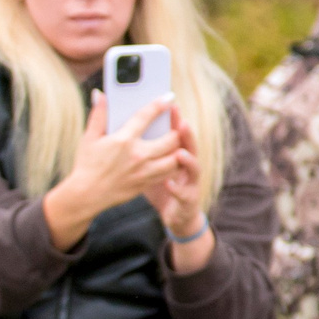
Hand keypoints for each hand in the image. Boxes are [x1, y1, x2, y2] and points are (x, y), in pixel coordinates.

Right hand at [42, 92, 184, 250]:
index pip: (146, 116)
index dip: (159, 104)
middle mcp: (137, 155)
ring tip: (175, 141)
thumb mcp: (89, 138)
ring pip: (175, 157)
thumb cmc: (87, 164)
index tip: (169, 97)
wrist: (86, 195)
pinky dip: (174, 163)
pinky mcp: (147, 182)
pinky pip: (170, 172)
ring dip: (178, 148)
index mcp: (123, 140)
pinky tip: (172, 157)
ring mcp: (144, 171)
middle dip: (176, 130)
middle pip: (170, 138)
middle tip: (176, 125)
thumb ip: (99, 114)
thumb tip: (100, 94)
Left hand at [145, 110, 215, 272]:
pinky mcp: (188, 199)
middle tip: (180, 123)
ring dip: (188, 160)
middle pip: (190, 146)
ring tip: (180, 152)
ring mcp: (190, 182)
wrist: (173, 214)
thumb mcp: (151, 166)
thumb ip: (142, 147)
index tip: (170, 105)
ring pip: (193, 168)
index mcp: (176, 154)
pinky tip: (169, 184)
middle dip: (186, 135)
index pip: (177, 133)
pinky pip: (184, 193)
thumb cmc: (160, 186)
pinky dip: (177, 188)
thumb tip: (125, 126)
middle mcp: (187, 165)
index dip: (175, 120)